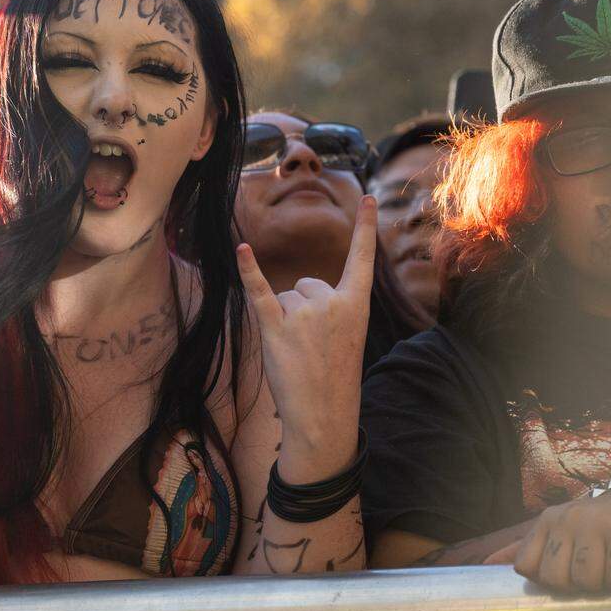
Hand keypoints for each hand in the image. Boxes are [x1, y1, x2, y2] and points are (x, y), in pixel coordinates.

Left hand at [237, 196, 376, 482]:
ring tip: (297, 351)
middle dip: (302, 311)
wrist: (324, 414)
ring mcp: (304, 315)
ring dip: (283, 320)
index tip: (368, 197)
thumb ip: (328, 307)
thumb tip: (294, 290)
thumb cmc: (332, 375)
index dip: (365, 227)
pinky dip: (248, 271)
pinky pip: (259, 292)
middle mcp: (332, 303)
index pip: (362, 259)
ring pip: (283, 297)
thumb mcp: (345, 336)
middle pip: (304, 284)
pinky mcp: (275, 327)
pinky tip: (242, 250)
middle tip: (312, 347)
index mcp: (356, 305)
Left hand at [487, 494, 610, 591]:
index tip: (563, 576)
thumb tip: (487, 564)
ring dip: (600, 584)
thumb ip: (524, 548)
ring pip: (585, 580)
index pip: (525, 565)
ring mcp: (593, 525)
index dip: (543, 580)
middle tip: (590, 576)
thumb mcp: (556, 528)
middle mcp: (565, 520)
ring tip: (607, 570)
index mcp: (546, 522)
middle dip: (574, 587)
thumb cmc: (593, 524)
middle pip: (554, 578)